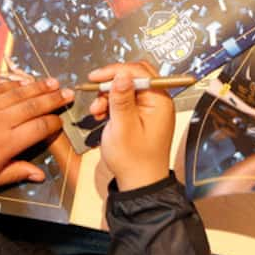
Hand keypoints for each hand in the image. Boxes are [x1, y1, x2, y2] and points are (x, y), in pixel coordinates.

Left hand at [0, 77, 71, 189]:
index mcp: (7, 143)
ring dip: (38, 86)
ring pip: (19, 93)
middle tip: (68, 93)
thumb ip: (17, 172)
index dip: (53, 124)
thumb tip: (40, 174)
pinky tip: (25, 81)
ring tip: (54, 82)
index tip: (60, 122)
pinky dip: (14, 83)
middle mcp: (0, 122)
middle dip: (54, 99)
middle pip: (34, 106)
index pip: (39, 128)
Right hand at [87, 61, 176, 190]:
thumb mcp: (122, 128)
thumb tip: (122, 74)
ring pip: (126, 88)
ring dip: (108, 96)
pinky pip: (125, 101)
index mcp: (159, 101)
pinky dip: (111, 105)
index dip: (115, 71)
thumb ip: (121, 99)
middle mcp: (158, 102)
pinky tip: (102, 115)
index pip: (139, 72)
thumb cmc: (133, 160)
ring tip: (97, 111)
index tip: (96, 77)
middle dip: (111, 83)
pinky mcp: (141, 116)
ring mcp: (150, 109)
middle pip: (134, 77)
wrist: (139, 183)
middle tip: (95, 91)